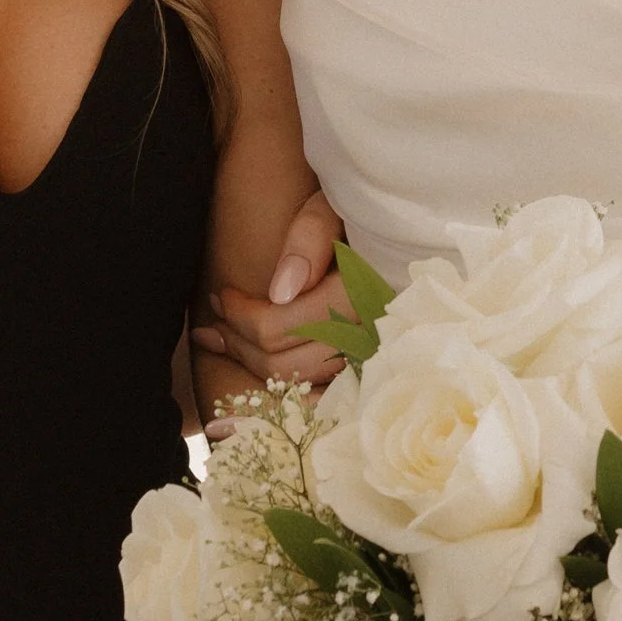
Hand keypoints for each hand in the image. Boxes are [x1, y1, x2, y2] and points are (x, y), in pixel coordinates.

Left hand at [192, 189, 352, 395]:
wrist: (405, 234)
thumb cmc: (365, 213)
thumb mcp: (334, 208)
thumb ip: (309, 239)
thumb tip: (281, 291)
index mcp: (357, 297)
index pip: (275, 328)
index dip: (237, 315)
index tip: (221, 294)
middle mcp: (368, 338)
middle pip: (280, 364)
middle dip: (238, 342)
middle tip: (217, 317)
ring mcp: (372, 362)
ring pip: (297, 386)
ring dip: (253, 366)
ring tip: (226, 340)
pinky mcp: (372, 373)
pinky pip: (327, 406)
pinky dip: (290, 408)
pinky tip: (254, 412)